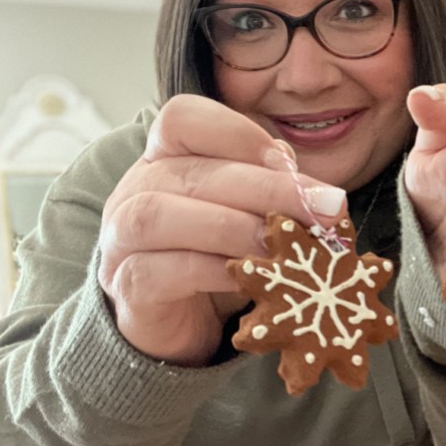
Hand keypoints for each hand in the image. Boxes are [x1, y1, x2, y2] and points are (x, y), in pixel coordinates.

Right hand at [98, 95, 347, 366]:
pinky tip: (250, 277)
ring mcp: (120, 239)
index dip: (237, 134)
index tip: (289, 163)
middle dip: (266, 189)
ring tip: (280, 245)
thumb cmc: (217, 260)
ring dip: (232, 227)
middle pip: (190, 172)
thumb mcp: (249, 217)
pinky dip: (210, 271)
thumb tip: (306, 182)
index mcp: (165, 160)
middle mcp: (134, 191)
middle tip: (324, 209)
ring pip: (160, 214)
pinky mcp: (126, 287)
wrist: (179, 326)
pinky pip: (158, 270)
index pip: (182, 120)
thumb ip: (270, 191)